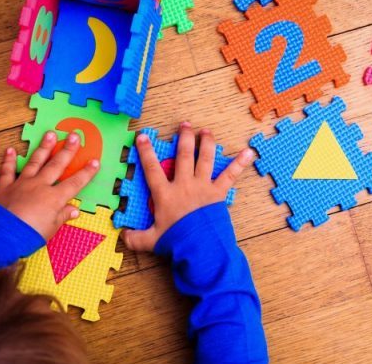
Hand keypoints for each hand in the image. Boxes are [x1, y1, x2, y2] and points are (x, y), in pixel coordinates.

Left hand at [0, 131, 99, 239]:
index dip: (86, 172)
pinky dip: (9, 161)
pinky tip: (11, 150)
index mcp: (54, 198)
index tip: (95, 161)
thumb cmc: (30, 235)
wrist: (3, 237)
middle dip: (67, 150)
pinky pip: (8, 171)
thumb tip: (74, 210)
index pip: (75, 183)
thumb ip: (62, 216)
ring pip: (35, 162)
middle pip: (57, 165)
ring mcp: (22, 184)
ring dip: (44, 148)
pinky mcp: (6, 188)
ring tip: (50, 134)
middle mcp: (40, 186)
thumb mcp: (52, 228)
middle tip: (74, 135)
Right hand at [121, 122, 253, 251]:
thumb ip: (136, 238)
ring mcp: (203, 186)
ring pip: (205, 159)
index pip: (152, 168)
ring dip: (206, 143)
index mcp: (165, 194)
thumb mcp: (152, 240)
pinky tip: (249, 153)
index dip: (146, 151)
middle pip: (183, 156)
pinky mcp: (218, 193)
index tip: (143, 136)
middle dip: (184, 138)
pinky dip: (240, 163)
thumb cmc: (176, 242)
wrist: (200, 247)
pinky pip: (230, 175)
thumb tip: (122, 236)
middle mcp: (184, 185)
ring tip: (206, 131)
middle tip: (185, 124)